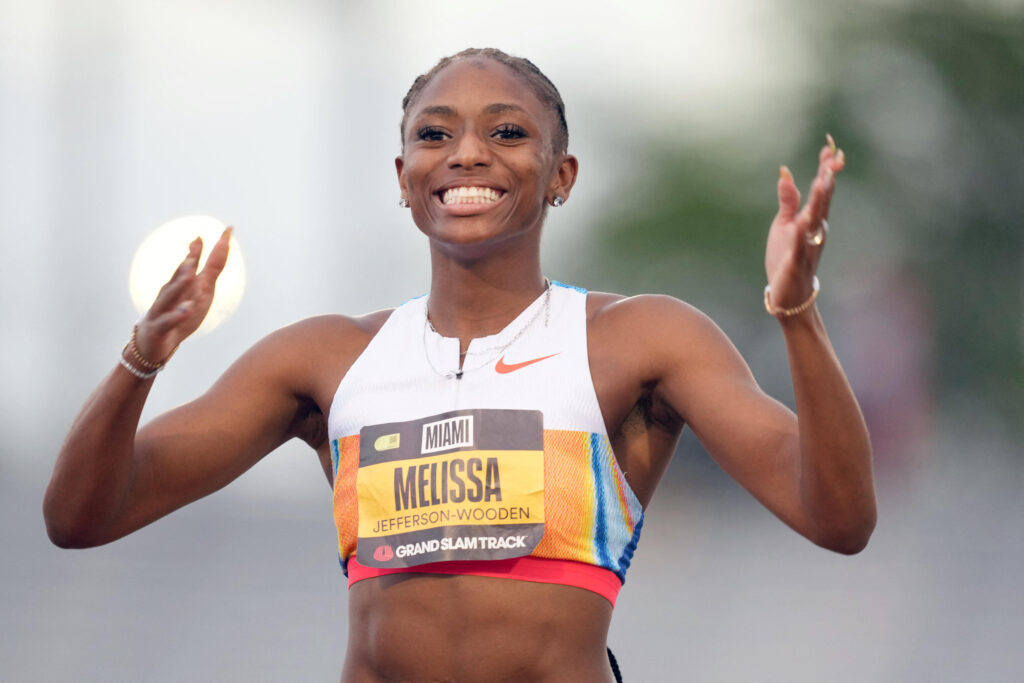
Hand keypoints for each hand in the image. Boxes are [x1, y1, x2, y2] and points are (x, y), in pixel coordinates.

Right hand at [133, 227, 232, 363]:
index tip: (220, 232)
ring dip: (180, 283)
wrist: (153, 345)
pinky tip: (187, 309)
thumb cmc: (179, 314)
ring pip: (170, 295)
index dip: (201, 249)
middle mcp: (169, 293)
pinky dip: (176, 315)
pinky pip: (168, 322)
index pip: (190, 264)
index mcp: (179, 284)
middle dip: (188, 262)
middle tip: (197, 245)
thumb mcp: (200, 290)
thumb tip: (213, 240)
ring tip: (190, 272)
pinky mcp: (158, 329)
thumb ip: (210, 267)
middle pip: (178, 276)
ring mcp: (162, 310)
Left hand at [765, 135, 844, 309]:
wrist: (789, 295)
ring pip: (814, 224)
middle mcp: (814, 232)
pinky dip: (801, 238)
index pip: (821, 191)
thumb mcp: (786, 224)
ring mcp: (807, 248)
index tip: (830, 148)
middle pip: (822, 204)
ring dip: (818, 204)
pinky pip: (799, 251)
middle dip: (826, 183)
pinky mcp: (795, 265)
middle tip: (831, 162)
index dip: (826, 170)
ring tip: (820, 184)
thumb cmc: (787, 256)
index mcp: (812, 220)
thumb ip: (789, 199)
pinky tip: (800, 226)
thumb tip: (784, 170)